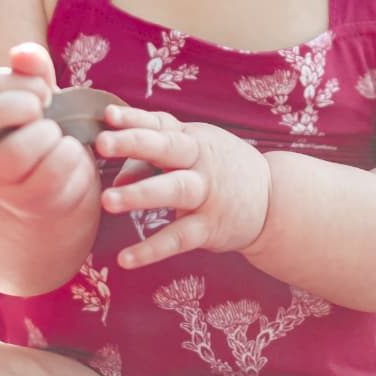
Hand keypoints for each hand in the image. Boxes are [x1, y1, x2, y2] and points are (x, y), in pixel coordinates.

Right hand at [0, 42, 98, 217]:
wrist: (44, 190)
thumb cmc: (40, 131)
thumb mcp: (36, 96)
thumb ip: (31, 69)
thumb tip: (20, 53)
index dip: (23, 83)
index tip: (45, 93)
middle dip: (27, 105)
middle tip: (46, 111)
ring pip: (16, 151)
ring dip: (47, 134)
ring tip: (59, 135)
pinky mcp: (27, 200)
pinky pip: (50, 174)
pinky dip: (70, 156)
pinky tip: (72, 152)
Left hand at [95, 107, 270, 268]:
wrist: (274, 200)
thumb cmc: (220, 170)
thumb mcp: (191, 155)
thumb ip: (150, 161)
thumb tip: (116, 178)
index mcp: (192, 138)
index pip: (160, 124)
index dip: (134, 119)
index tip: (107, 115)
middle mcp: (200, 161)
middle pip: (166, 148)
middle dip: (134, 143)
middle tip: (101, 143)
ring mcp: (208, 193)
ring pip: (174, 189)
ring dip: (140, 194)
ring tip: (107, 200)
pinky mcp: (211, 227)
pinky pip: (179, 238)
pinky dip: (152, 250)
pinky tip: (125, 259)